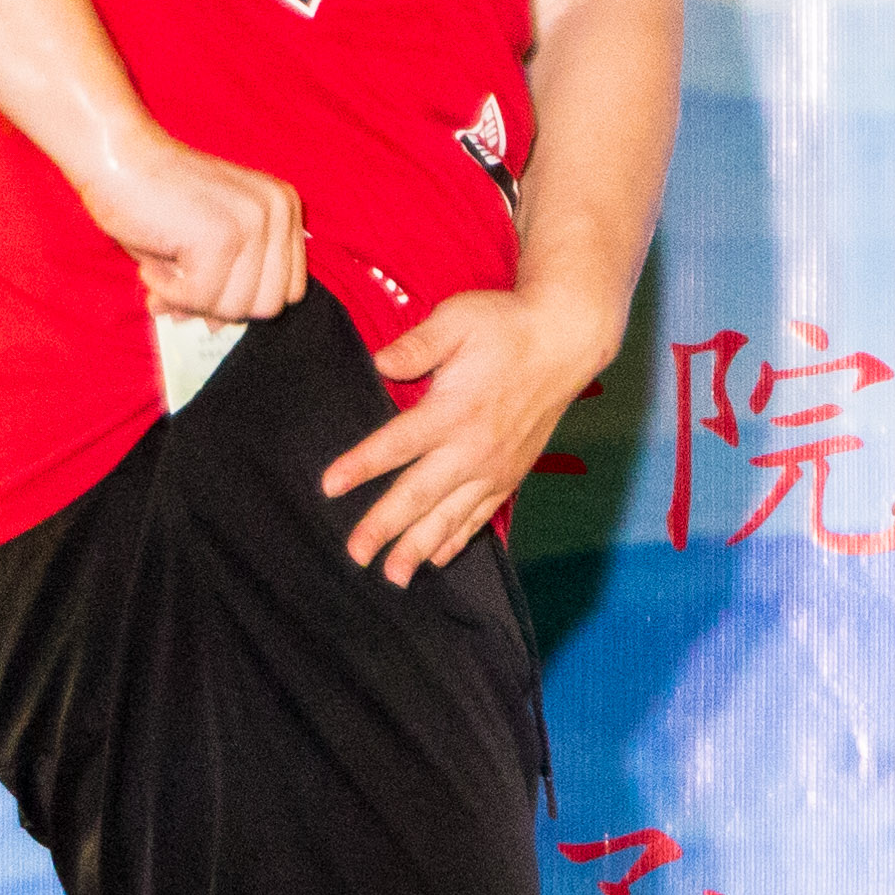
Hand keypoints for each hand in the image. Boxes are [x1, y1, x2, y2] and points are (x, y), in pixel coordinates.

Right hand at [75, 121, 305, 328]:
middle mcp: (279, 211)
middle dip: (218, 305)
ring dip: (189, 300)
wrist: (116, 155)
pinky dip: (167, 291)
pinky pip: (201, 297)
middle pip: (268, 306)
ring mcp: (254, 222)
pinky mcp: (222, 236)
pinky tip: (151, 264)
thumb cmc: (153, 199)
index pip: (288, 292)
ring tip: (163, 266)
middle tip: (177, 282)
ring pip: (235, 307)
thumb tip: (214, 328)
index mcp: (285, 209)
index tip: (200, 283)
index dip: (240, 298)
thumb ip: (221, 287)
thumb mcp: (202, 247)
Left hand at [327, 282, 611, 575]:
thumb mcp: (458, 319)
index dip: (361, 465)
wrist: (566, 341)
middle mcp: (474, 447)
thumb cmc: (507, 325)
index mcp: (455, 409)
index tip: (329, 486)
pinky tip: (436, 557)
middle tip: (355, 554)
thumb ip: (418, 345)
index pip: (398, 443)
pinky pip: (480, 515)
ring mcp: (495, 466)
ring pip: (450, 516)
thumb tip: (381, 362)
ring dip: (419, 547)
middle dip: (384, 526)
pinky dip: (457, 539)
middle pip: (420, 494)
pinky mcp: (511, 474)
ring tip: (394, 575)